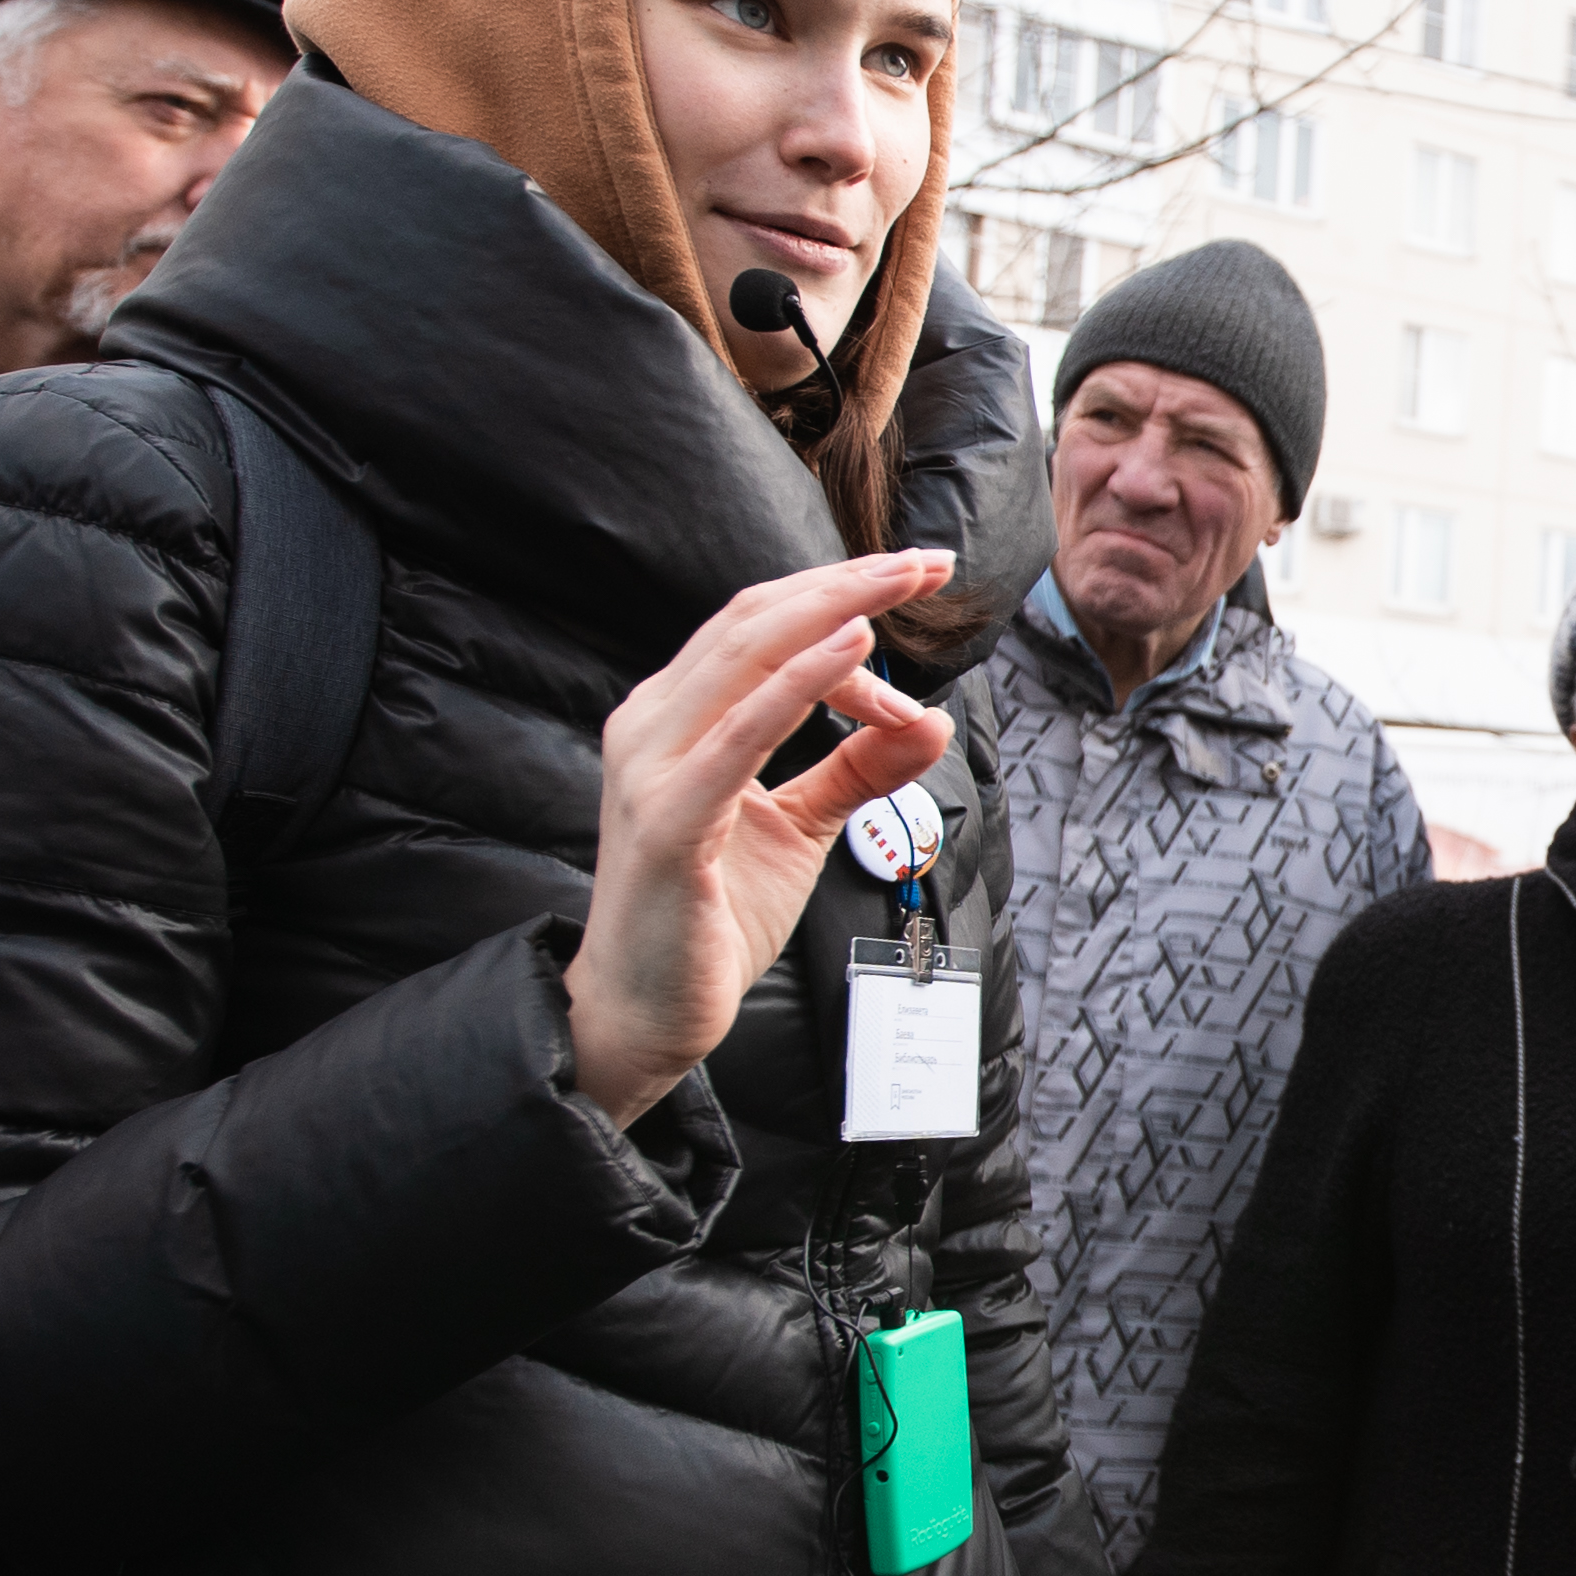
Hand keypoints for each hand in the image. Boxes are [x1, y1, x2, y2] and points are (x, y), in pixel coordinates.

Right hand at [568, 552, 953, 1127]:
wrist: (644, 1013)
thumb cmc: (709, 916)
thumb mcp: (801, 827)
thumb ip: (856, 769)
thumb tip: (931, 721)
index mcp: (676, 718)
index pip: (761, 630)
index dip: (842, 600)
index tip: (918, 594)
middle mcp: (653, 725)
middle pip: (755, 622)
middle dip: (848, 583)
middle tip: (927, 562)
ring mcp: (652, 768)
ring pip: (746, 655)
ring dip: (834, 610)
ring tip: (903, 582)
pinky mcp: (669, 820)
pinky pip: (740, 733)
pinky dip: (799, 683)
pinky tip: (855, 648)